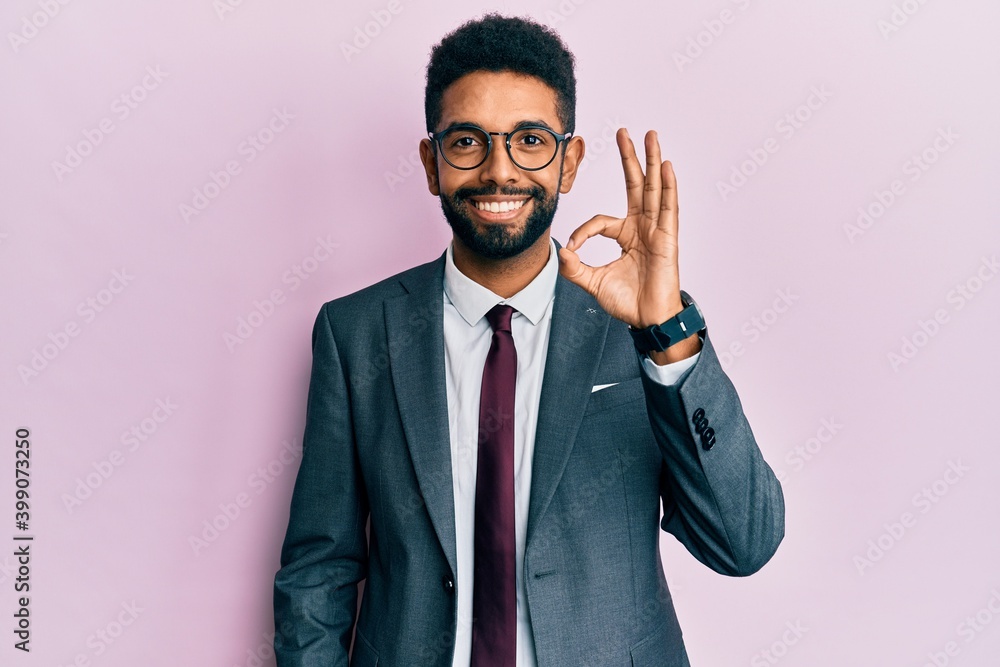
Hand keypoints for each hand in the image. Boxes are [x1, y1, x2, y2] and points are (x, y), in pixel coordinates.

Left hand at [559, 128, 684, 327]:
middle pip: (636, 185)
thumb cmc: (627, 302)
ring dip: (652, 161)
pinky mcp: (668, 238)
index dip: (584, 231)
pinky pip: (668, 207)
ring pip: (654, 188)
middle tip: (625, 132)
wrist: (648, 319)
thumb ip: (575, 267)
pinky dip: (668, 186)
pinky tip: (666, 166)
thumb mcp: (593, 282)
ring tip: (651, 135)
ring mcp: (657, 230)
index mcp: (626, 235)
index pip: (601, 220)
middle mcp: (642, 227)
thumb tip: (559, 251)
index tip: (572, 245)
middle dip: (630, 158)